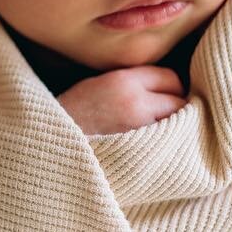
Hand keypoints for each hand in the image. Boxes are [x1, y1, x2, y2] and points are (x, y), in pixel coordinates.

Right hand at [59, 66, 185, 135]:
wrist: (52, 144)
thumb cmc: (72, 114)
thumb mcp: (98, 83)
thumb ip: (131, 81)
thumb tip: (160, 85)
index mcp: (124, 81)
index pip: (170, 77)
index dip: (170, 86)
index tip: (165, 95)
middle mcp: (136, 103)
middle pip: (179, 102)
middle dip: (175, 107)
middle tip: (164, 115)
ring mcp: (141, 131)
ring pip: (178, 126)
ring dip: (174, 128)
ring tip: (159, 131)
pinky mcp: (141, 154)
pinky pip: (167, 146)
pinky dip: (165, 146)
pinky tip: (152, 146)